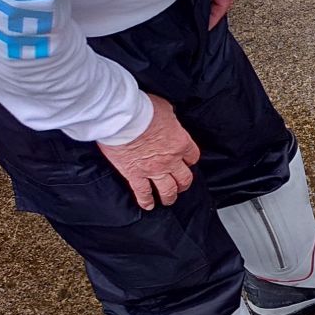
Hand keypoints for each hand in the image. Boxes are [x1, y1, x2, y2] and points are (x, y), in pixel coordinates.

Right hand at [99, 95, 200, 209]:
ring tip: (168, 200)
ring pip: (168, 190)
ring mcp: (153, 170)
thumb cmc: (142, 110)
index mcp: (181, 143)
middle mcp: (171, 160)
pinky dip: (146, 201)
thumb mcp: (165, 108)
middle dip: (183, 183)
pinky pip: (143, 192)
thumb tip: (168, 117)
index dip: (190, 160)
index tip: (187, 162)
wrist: (122, 119)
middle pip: (184, 178)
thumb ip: (170, 118)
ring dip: (169, 196)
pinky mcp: (135, 175)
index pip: (193, 157)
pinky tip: (148, 206)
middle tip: (181, 186)